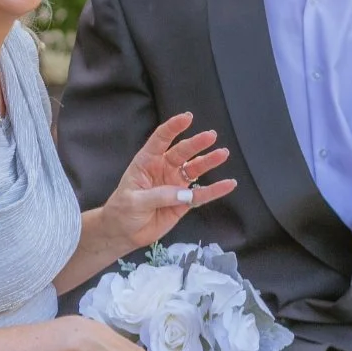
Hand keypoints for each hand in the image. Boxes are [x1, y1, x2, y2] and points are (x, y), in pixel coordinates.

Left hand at [101, 112, 236, 250]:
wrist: (123, 232)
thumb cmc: (122, 210)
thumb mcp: (134, 201)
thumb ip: (158, 195)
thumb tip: (185, 194)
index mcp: (147, 162)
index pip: (161, 140)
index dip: (173, 128)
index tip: (187, 118)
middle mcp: (163, 169)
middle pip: (182, 152)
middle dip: (196, 143)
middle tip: (211, 135)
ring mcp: (175, 185)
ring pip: (195, 170)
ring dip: (208, 161)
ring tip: (223, 153)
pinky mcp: (183, 203)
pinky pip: (201, 194)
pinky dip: (215, 190)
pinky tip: (228, 184)